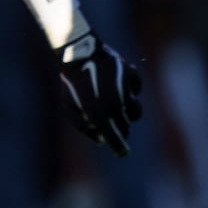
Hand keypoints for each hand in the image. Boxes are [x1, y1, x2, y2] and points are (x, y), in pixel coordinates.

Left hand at [55, 32, 142, 156]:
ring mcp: (125, 90)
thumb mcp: (70, 106)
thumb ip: (83, 125)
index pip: (114, 138)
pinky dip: (131, 90)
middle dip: (122, 129)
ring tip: (120, 107)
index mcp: (98, 114)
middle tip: (116, 127)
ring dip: (129, 112)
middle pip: (126, 126)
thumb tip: (99, 139)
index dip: (119, 148)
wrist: (78, 53)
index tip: (122, 153)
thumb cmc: (72, 82)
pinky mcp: (132, 76)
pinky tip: (122, 87)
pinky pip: (136, 89)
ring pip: (135, 110)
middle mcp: (115, 104)